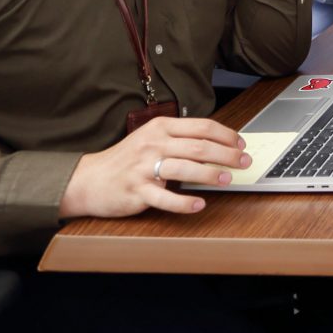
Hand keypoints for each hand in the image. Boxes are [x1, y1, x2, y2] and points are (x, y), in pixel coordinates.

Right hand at [58, 116, 249, 218]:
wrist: (89, 179)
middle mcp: (153, 144)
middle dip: (226, 154)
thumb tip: (216, 144)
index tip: (241, 145)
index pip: (201, 127)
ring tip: (226, 179)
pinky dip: (184, 203)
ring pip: (184, 168)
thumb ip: (179, 139)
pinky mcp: (137, 191)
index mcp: (160, 128)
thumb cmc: (126, 160)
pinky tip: (198, 204)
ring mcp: (144, 168)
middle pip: (198, 146)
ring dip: (209, 174)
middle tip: (244, 162)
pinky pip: (164, 198)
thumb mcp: (151, 139)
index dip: (226, 135)